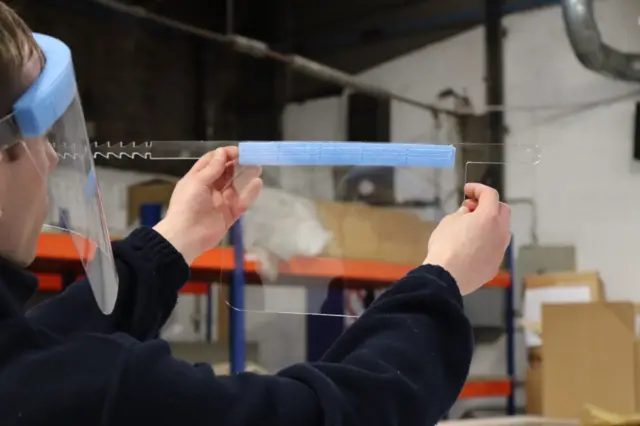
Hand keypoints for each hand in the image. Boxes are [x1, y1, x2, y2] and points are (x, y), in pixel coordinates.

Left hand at [153, 147, 262, 263]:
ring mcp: (220, 202)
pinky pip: (242, 202)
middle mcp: (209, 188)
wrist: (186, 237)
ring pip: (235, 186)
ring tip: (258, 167)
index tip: (239, 151)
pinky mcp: (229, 214)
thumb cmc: (187, 205)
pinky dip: (250, 193)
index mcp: (197, 179)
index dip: (225, 154)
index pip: (212, 161)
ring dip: (246, 176)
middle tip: (251, 157)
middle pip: (225, 172)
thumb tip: (222, 152)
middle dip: (238, 164)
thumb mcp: (197, 182)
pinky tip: (258, 184)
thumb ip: (212, 168)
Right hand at [423, 183, 510, 294]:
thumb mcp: (449, 222)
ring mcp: (500, 250)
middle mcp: (500, 232)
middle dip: (488, 205)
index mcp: (489, 217)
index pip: (490, 194)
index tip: (467, 190)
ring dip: (489, 225)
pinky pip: (494, 248)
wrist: (446, 277)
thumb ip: (462, 214)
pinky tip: (470, 248)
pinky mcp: (495, 266)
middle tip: (471, 208)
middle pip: (502, 211)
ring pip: (501, 231)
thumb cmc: (445, 245)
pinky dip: (486, 242)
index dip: (478, 189)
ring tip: (471, 228)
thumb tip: (468, 214)